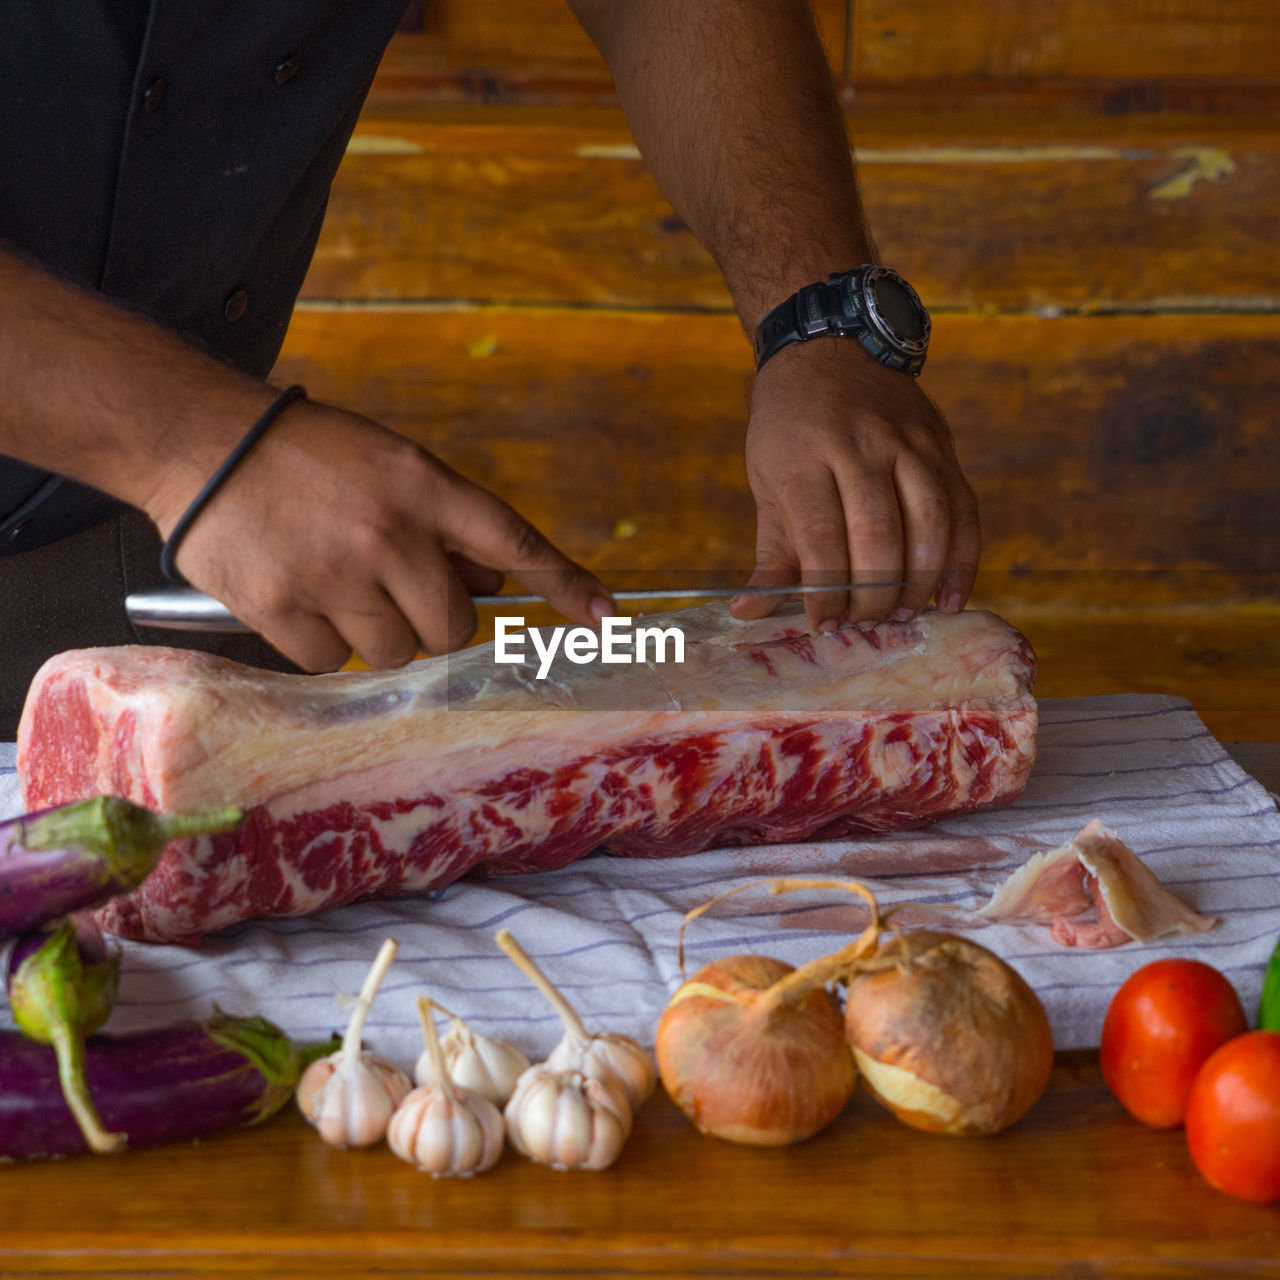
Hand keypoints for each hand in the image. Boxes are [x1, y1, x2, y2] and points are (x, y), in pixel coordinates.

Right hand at [148, 398, 613, 670]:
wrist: (198, 439)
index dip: (565, 585)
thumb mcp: (391, 463)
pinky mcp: (281, 609)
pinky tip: (302, 600)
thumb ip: (445, 522)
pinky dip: (325, 646)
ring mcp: (335, 575)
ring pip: (397, 654)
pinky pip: (333, 664)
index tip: (608, 617)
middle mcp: (389, 534)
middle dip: (437, 621)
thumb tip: (491, 585)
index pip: (516, 542)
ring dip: (381, 636)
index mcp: (423, 486)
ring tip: (342, 588)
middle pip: (454, 627)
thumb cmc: (305, 454)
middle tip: (398, 591)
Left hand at [730, 339, 980, 629]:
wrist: (830, 347)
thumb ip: (770, 552)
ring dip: (919, 582)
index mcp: (804, 455)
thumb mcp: (766, 480)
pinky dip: (961, 560)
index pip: (821, 535)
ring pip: (929, 522)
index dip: (826, 589)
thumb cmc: (790, 427)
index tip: (824, 624)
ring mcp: (908, 442)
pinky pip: (963, 509)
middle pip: (879, 533)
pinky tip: (947, 598)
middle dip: (873, 593)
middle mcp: (861, 445)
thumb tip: (749, 613)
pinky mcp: (941, 446)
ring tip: (902, 616)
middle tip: (864, 627)